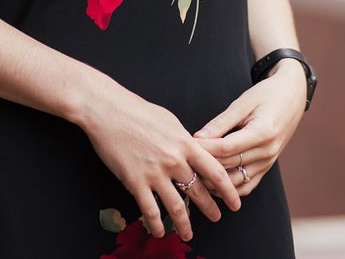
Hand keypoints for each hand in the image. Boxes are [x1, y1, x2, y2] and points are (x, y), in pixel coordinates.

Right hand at [79, 83, 241, 241]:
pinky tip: (160, 231)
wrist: (108, 111)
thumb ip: (183, 139)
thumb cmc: (137, 111)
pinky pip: (150, 210)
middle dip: (210, 207)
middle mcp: (174, 160)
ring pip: (176, 206)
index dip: (227, 188)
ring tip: (189, 234)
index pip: (214, 170)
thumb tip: (193, 150)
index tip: (235, 201)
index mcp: (184, 142)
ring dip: (184, 223)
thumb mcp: (169, 121)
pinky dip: (157, 224)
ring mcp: (155, 172)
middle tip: (217, 217)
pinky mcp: (135, 182)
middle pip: (198, 189)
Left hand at [191, 60, 306, 195]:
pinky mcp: (267, 167)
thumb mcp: (243, 102)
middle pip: (229, 165)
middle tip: (183, 162)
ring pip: (236, 181)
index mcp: (262, 133)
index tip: (185, 145)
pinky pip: (246, 185)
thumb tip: (197, 138)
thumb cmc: (266, 94)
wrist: (291, 96)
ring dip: (214, 180)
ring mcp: (269, 163)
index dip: (204, 149)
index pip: (226, 148)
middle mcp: (267, 152)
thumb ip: (221, 123)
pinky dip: (229, 187)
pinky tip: (213, 181)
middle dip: (205, 165)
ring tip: (194, 174)